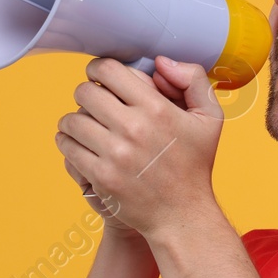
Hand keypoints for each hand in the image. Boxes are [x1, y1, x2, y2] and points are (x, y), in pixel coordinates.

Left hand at [54, 55, 224, 240]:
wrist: (182, 214)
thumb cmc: (195, 165)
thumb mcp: (209, 118)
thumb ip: (193, 80)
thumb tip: (160, 62)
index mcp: (157, 108)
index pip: (109, 71)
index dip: (98, 70)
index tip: (99, 78)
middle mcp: (134, 128)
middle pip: (85, 92)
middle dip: (85, 93)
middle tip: (91, 102)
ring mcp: (115, 154)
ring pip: (71, 120)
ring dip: (72, 119)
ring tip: (81, 124)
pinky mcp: (101, 176)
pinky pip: (68, 147)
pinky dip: (67, 142)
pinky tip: (77, 143)